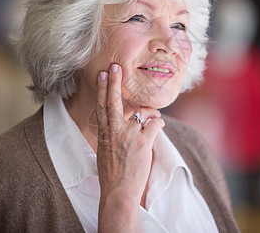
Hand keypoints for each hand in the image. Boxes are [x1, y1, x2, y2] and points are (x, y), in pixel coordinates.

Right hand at [96, 63, 163, 231]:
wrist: (118, 192)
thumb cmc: (112, 174)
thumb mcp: (105, 152)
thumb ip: (111, 135)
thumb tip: (119, 125)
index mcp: (104, 134)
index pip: (101, 107)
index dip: (102, 90)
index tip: (103, 75)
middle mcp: (114, 132)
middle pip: (112, 102)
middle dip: (113, 83)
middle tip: (115, 67)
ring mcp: (128, 137)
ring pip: (140, 112)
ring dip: (149, 111)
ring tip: (153, 113)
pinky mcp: (143, 143)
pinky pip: (154, 124)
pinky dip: (158, 122)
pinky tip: (159, 123)